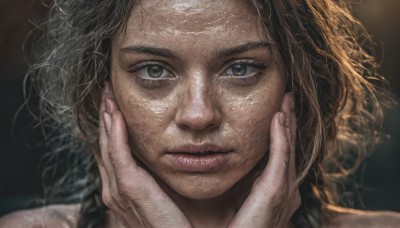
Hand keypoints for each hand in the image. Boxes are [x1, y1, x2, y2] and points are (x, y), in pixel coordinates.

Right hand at [96, 81, 191, 227]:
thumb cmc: (171, 225)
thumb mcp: (160, 198)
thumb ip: (157, 180)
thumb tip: (166, 158)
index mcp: (121, 190)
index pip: (112, 152)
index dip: (110, 127)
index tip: (114, 105)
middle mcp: (114, 189)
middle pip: (105, 145)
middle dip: (105, 117)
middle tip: (106, 92)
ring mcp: (119, 190)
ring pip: (108, 146)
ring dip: (108, 119)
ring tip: (108, 96)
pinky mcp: (131, 189)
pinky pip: (119, 155)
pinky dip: (117, 134)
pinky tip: (117, 115)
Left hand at [228, 93, 300, 227]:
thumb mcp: (230, 203)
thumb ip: (230, 184)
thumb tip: (209, 162)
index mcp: (268, 195)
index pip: (277, 157)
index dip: (278, 134)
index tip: (275, 111)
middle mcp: (280, 193)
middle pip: (286, 150)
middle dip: (287, 123)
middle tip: (286, 98)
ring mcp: (280, 194)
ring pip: (287, 150)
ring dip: (287, 125)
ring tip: (286, 101)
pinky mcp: (274, 195)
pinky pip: (280, 160)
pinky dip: (281, 138)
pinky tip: (278, 118)